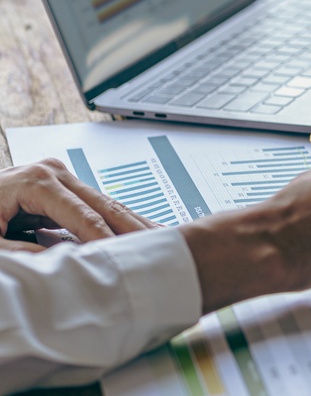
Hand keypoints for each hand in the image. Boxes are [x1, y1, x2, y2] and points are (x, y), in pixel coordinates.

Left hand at [0, 159, 156, 252]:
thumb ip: (24, 253)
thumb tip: (65, 263)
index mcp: (35, 180)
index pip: (82, 215)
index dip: (105, 240)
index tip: (127, 260)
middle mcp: (53, 171)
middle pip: (103, 203)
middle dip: (133, 228)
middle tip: (163, 247)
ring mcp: (59, 174)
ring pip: (105, 202)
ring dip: (132, 224)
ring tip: (163, 239)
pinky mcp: (61, 184)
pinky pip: (95, 205)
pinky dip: (117, 220)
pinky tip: (140, 231)